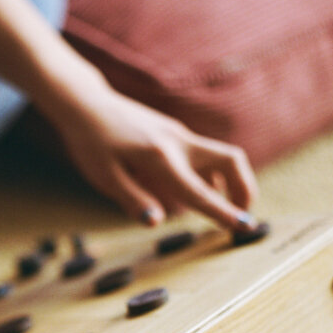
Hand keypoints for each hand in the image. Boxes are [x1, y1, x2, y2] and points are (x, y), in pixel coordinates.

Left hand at [49, 83, 258, 230]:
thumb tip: (156, 223)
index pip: (199, 192)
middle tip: (242, 217)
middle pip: (231, 160)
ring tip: (217, 209)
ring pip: (221, 157)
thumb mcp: (104, 178)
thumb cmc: (90, 143)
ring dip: (229, 183)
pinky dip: (209, 176)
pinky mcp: (175, 133)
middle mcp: (178, 142)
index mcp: (160, 158)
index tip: (246, 228)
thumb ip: (133, 200)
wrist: (85, 104)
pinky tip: (192, 192)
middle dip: (245, 189)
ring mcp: (180, 135)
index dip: (224, 212)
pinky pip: (204, 156)